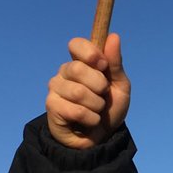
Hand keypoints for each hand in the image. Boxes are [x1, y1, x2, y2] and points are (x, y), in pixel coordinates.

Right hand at [46, 34, 130, 148]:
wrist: (103, 137)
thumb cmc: (110, 108)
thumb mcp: (120, 86)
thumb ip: (115, 63)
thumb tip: (114, 36)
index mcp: (81, 62)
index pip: (76, 44)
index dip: (90, 53)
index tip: (103, 65)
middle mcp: (65, 72)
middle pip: (78, 68)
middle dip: (99, 86)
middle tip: (102, 95)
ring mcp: (56, 89)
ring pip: (78, 92)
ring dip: (96, 105)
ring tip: (97, 111)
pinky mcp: (52, 107)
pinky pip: (75, 110)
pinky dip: (91, 118)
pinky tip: (90, 121)